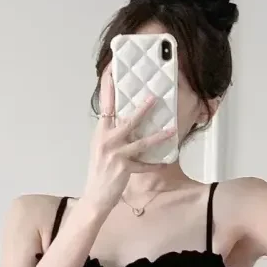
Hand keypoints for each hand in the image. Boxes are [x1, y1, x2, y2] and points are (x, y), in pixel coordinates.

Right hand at [82, 67, 176, 213]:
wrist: (95, 196)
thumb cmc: (100, 171)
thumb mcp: (102, 148)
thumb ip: (113, 134)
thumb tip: (129, 121)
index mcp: (100, 133)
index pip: (105, 105)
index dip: (108, 87)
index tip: (111, 70)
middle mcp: (106, 140)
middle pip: (126, 120)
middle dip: (142, 109)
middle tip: (154, 97)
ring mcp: (115, 154)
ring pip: (140, 141)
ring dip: (158, 136)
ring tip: (171, 129)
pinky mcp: (123, 168)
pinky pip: (144, 165)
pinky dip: (155, 165)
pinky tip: (165, 163)